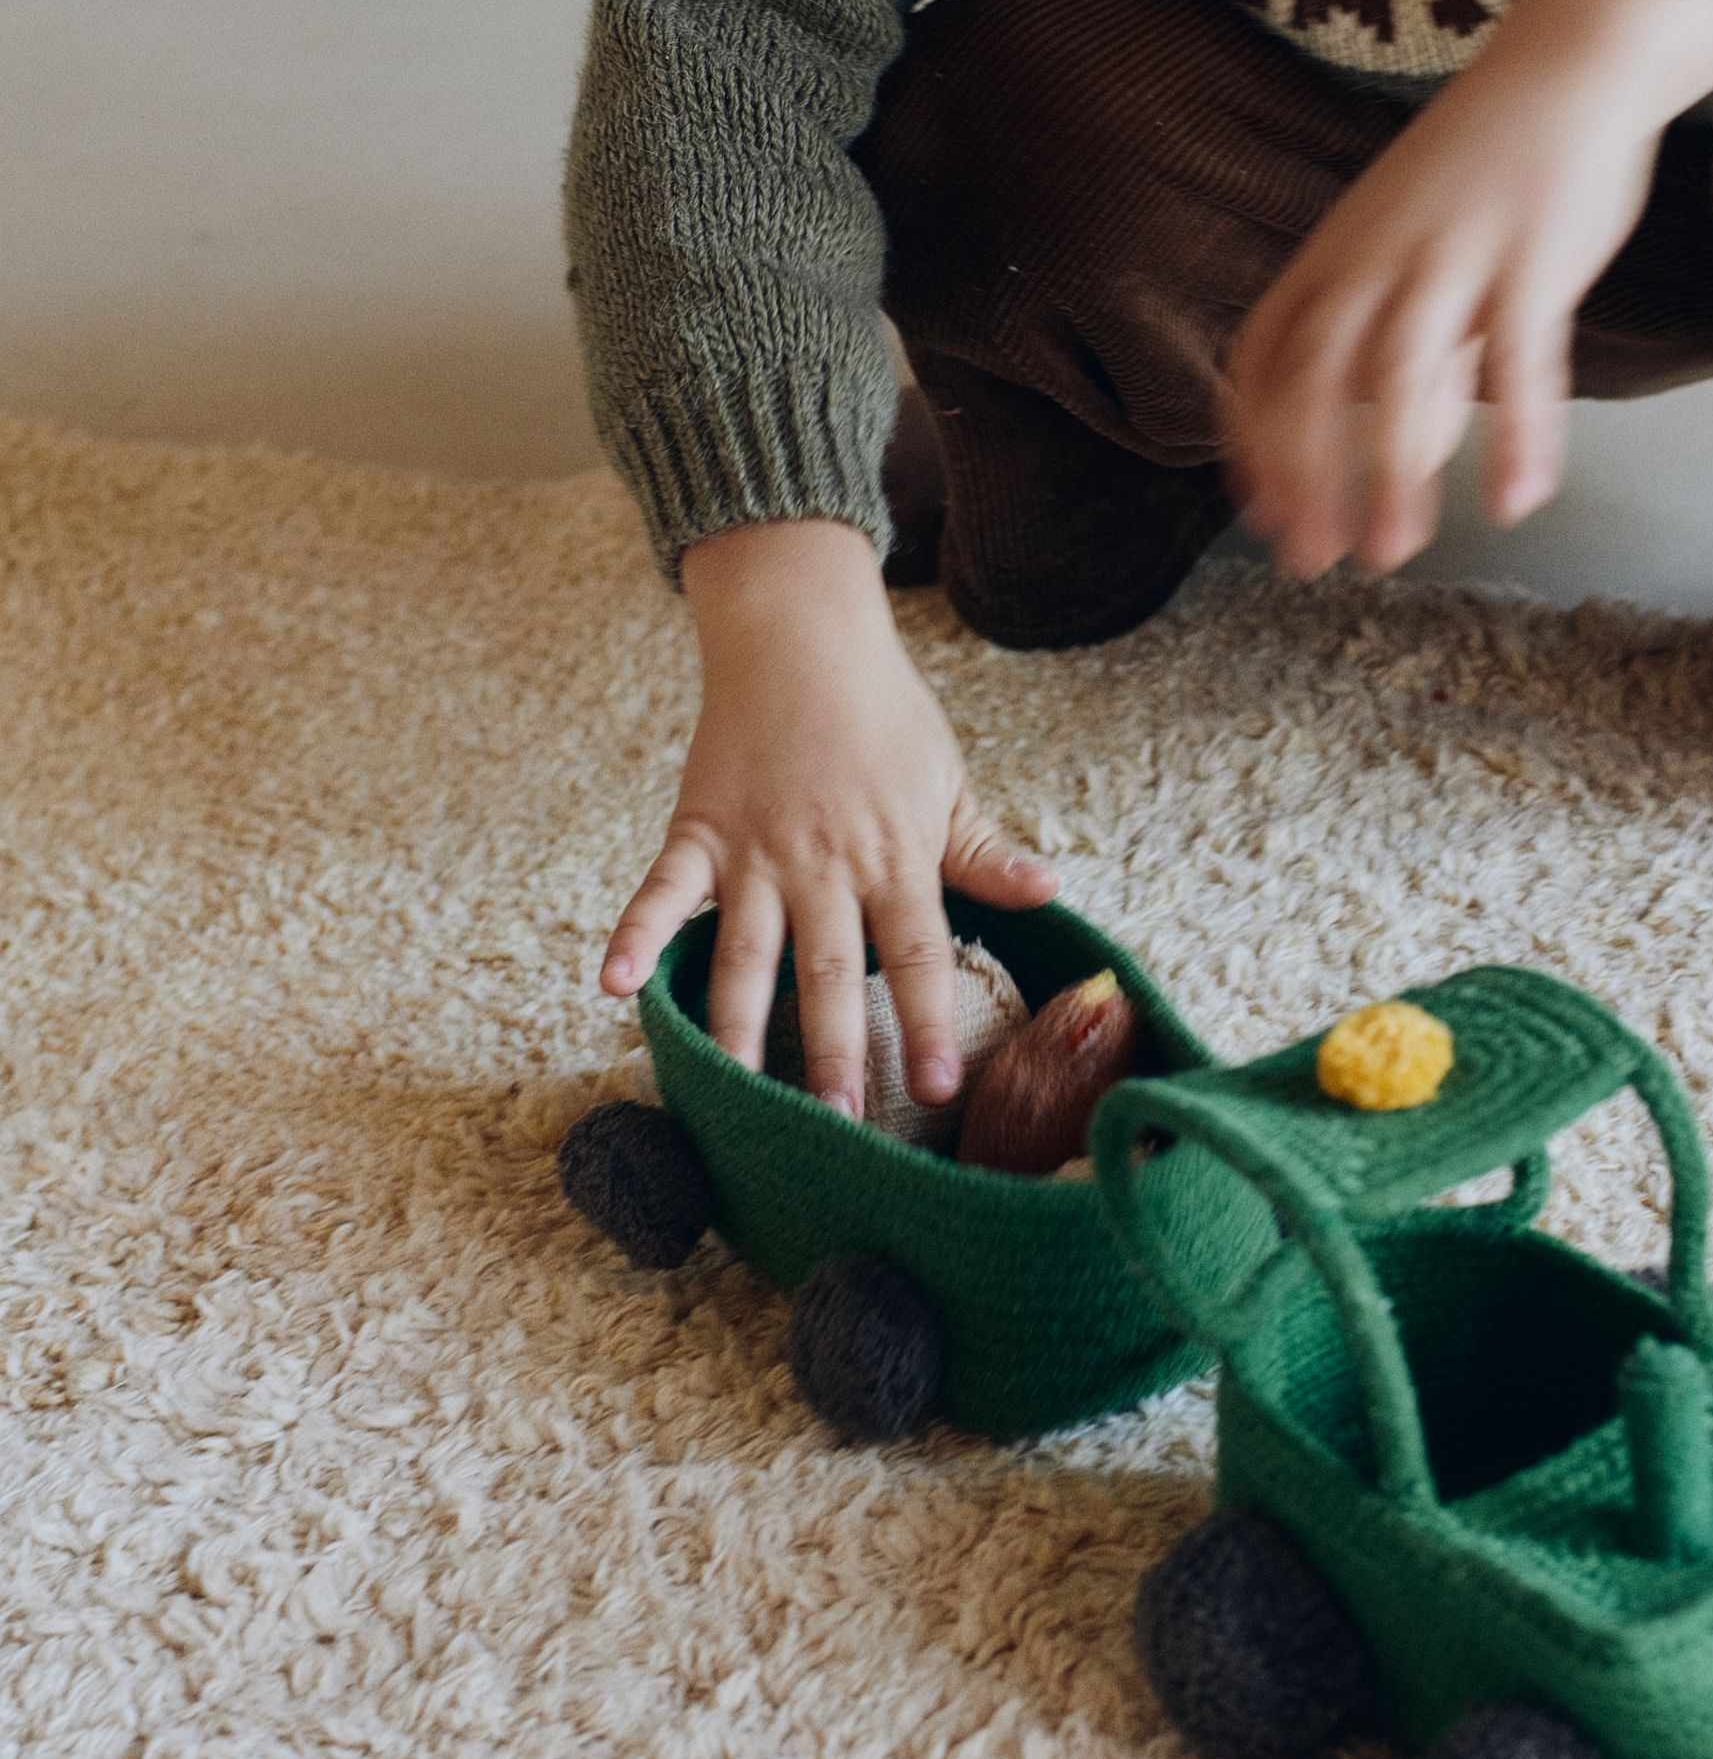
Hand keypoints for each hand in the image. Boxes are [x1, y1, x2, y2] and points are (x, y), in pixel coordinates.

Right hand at [598, 519, 1056, 1107]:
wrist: (804, 635)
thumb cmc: (884, 713)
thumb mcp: (947, 783)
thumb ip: (986, 853)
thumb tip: (1051, 892)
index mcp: (895, 858)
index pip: (917, 957)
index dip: (928, 1024)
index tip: (941, 1087)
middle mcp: (826, 866)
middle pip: (830, 972)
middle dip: (835, 1052)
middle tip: (837, 1124)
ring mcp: (757, 851)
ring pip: (747, 952)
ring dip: (741, 1025)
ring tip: (736, 1092)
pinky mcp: (700, 829)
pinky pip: (663, 891)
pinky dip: (636, 934)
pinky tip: (615, 988)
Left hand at [1227, 0, 1712, 578]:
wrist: (1572, 59)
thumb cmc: (1488, 171)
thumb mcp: (1418, 254)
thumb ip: (1411, 354)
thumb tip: (1411, 453)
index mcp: (1335, 254)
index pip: (1262, 359)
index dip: (1251, 442)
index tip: (1261, 516)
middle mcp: (1375, 257)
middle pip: (1313, 382)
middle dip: (1306, 480)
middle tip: (1313, 563)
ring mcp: (1452, 254)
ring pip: (1398, 381)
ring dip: (1389, 478)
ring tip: (1392, 554)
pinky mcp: (1534, 254)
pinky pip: (1520, 361)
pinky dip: (1517, 436)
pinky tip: (1517, 501)